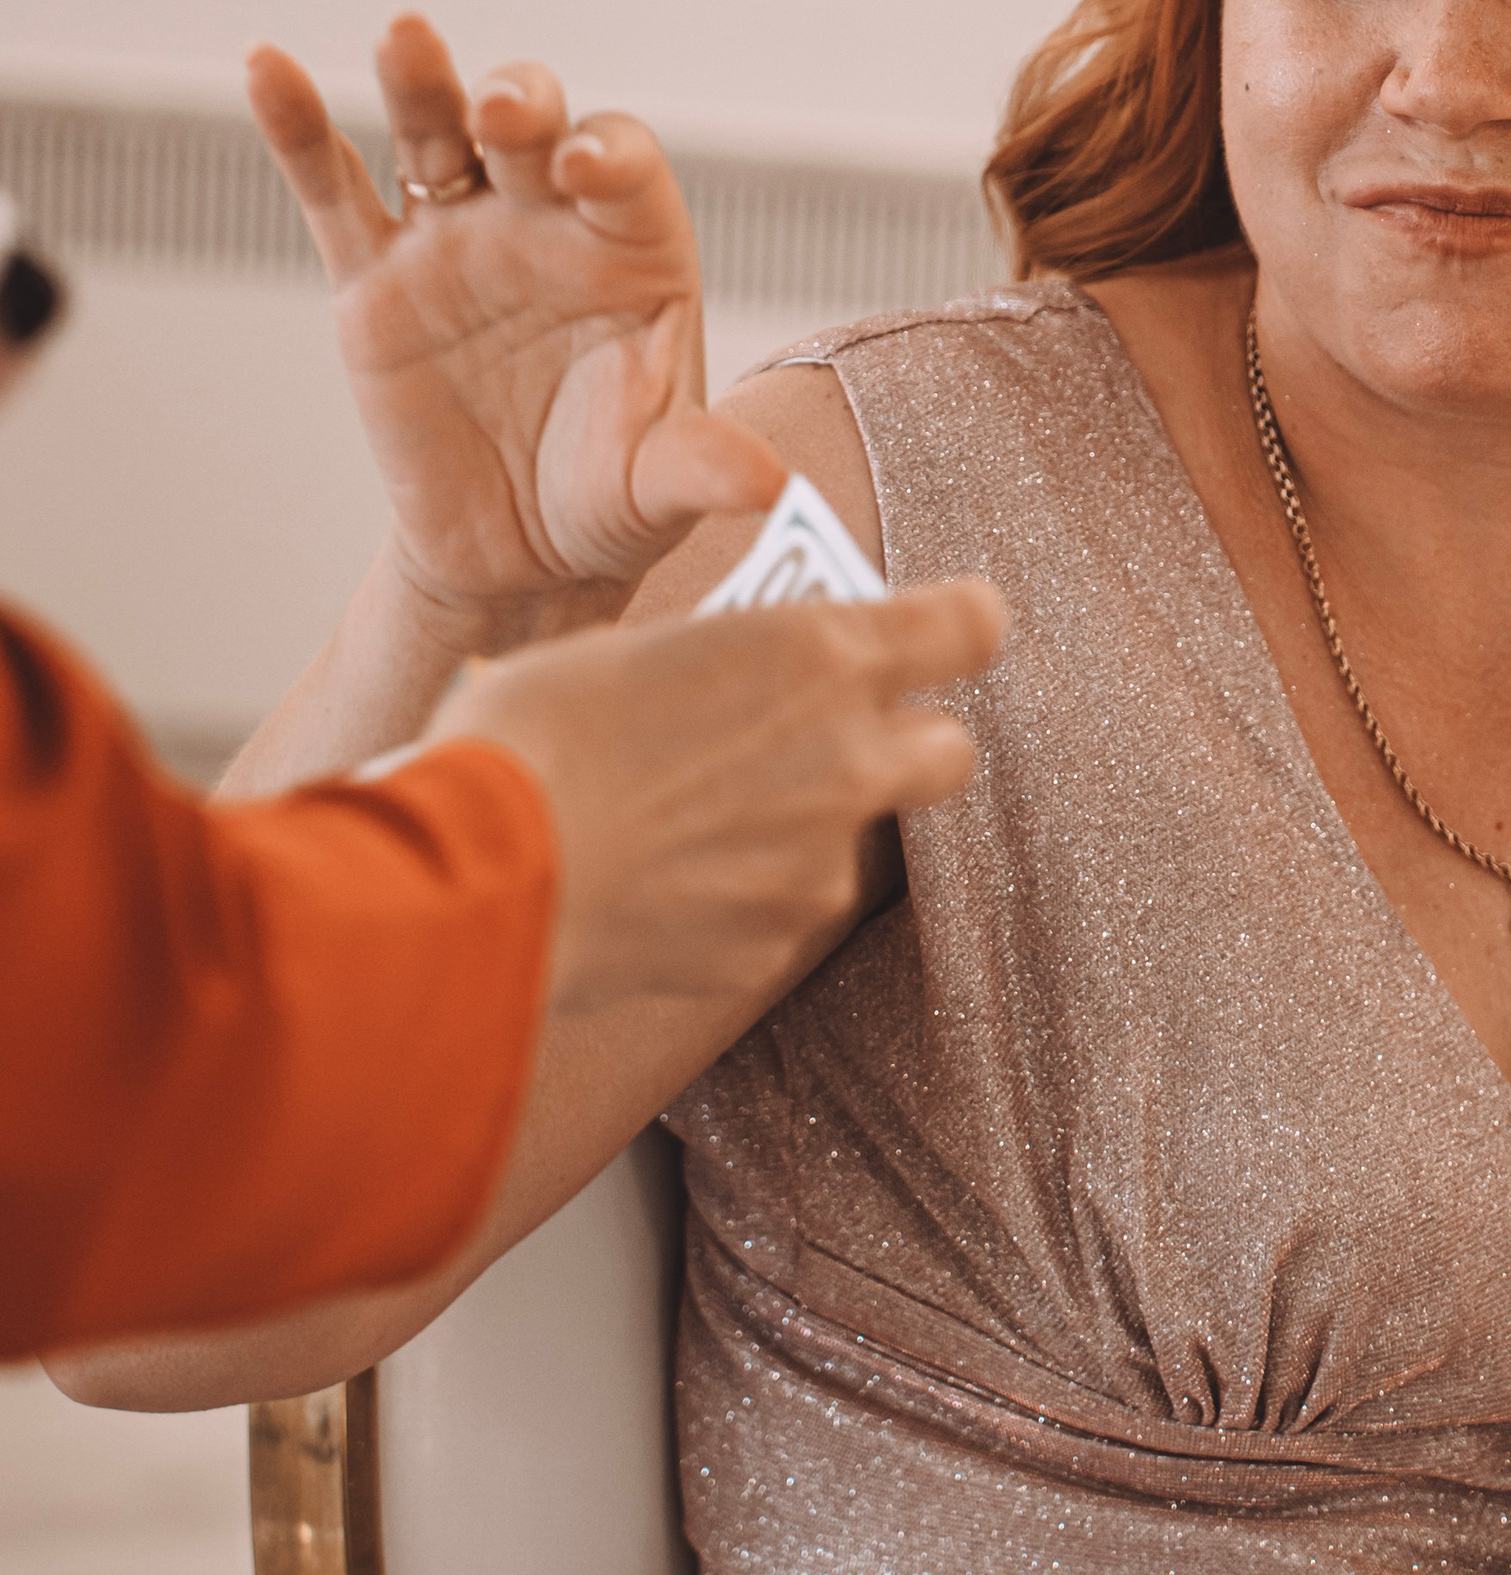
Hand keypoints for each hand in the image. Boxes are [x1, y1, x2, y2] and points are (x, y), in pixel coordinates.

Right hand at [249, 16, 781, 637]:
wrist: (516, 554)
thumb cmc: (610, 500)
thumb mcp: (659, 490)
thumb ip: (703, 468)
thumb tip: (770, 487)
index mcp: (633, 250)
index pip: (627, 173)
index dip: (609, 159)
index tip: (589, 169)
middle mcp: (547, 223)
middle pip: (534, 130)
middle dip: (522, 105)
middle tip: (506, 113)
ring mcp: (457, 238)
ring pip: (435, 135)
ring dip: (422, 83)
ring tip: (404, 37)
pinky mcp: (375, 277)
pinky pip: (335, 190)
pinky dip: (300, 129)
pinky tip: (267, 70)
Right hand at [434, 581, 1007, 1014]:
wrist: (477, 876)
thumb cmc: (530, 737)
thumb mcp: (639, 649)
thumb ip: (734, 659)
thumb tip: (756, 669)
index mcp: (819, 654)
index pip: (968, 627)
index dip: (958, 627)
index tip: (942, 630)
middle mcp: (846, 759)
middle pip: (949, 750)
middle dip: (904, 743)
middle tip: (829, 738)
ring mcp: (816, 865)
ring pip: (852, 841)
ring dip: (801, 828)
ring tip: (688, 822)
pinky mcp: (772, 947)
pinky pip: (779, 912)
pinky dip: (738, 899)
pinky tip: (655, 884)